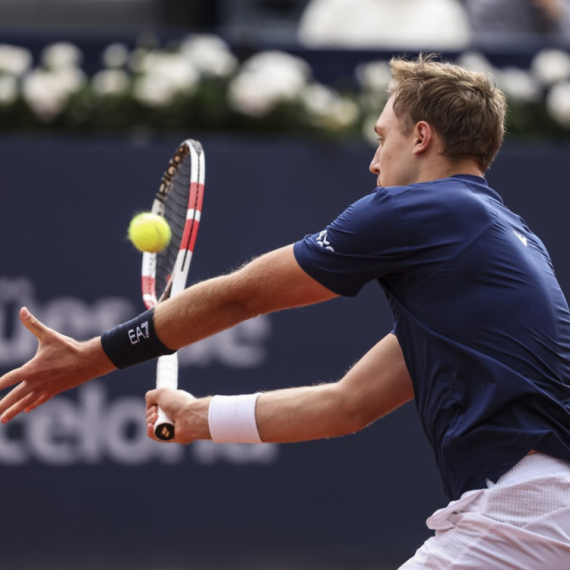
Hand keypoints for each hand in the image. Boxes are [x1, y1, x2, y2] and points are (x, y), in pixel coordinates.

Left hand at [0, 307, 115, 421]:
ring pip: (26, 403)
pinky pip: (40, 400)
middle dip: (2, 406)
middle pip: (14, 397)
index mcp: (31, 369)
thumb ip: (33, 324)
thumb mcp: (49, 335)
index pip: (7, 379)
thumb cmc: (68, 348)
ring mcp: (46, 388)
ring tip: (3, 419)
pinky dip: (32, 405)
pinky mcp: (55, 390)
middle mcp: (36, 382)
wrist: (88, 362)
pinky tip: (27, 410)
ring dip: (13, 411)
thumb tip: (23, 310)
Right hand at [146, 388, 210, 443]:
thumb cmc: (178, 403)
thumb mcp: (162, 392)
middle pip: (153, 416)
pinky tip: (150, 427)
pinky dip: (151, 432)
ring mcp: (172, 426)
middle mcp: (173, 414)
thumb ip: (151, 395)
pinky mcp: (171, 437)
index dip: (152, 406)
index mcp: (173, 404)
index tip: (154, 405)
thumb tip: (149, 403)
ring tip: (155, 418)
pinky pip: (157, 436)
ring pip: (153, 426)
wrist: (190, 417)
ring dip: (150, 421)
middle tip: (156, 412)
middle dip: (150, 414)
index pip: (157, 406)